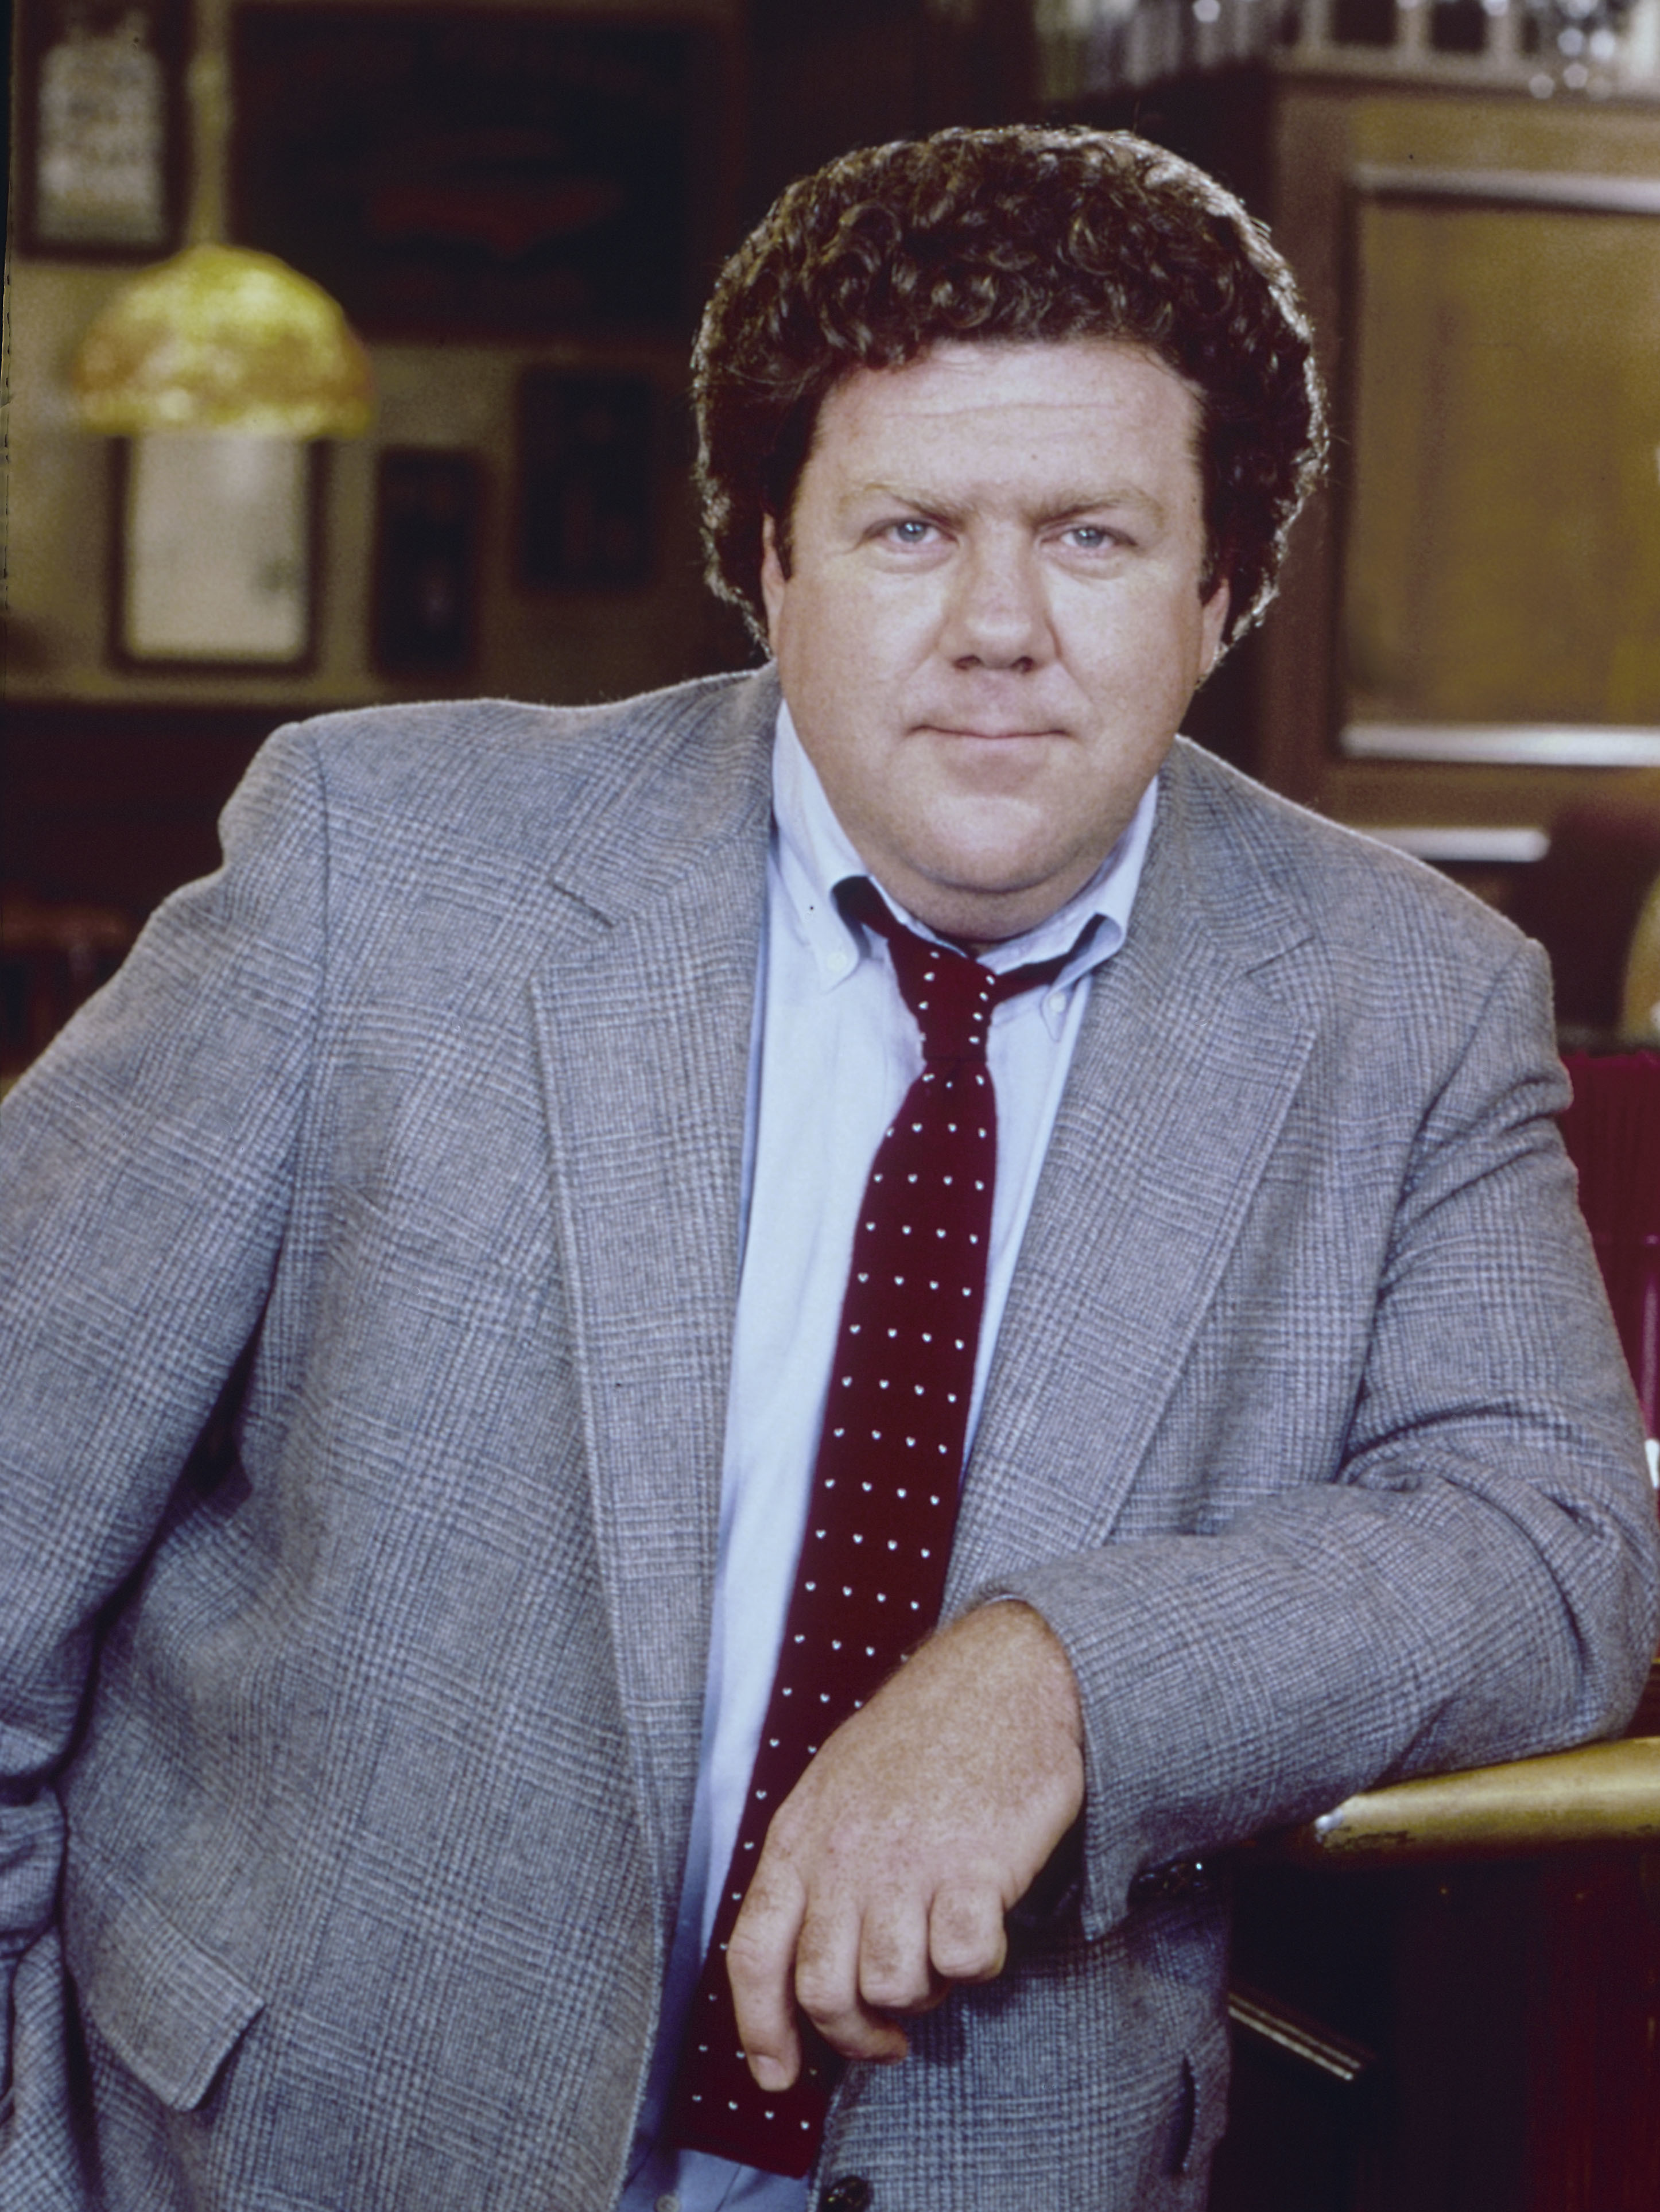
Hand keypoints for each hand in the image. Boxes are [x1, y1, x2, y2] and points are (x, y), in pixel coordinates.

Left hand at [727, 1600, 1084, 2088]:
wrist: (1000, 1675)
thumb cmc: (922, 1736)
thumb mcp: (838, 1788)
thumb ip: (816, 1865)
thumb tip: (799, 1959)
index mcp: (801, 1836)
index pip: (753, 1954)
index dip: (760, 2028)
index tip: (778, 2075)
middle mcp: (844, 1855)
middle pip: (823, 1991)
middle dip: (856, 2036)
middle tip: (887, 2037)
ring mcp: (907, 1862)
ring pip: (892, 1987)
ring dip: (921, 1996)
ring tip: (938, 1959)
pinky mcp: (973, 1868)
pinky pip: (964, 1961)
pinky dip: (977, 1965)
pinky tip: (984, 1930)